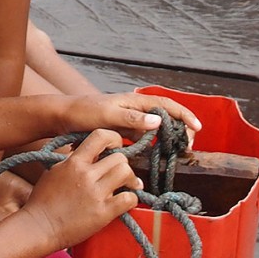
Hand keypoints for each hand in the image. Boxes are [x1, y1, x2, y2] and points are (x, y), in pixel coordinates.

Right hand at [22, 129, 142, 250]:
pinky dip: (132, 199)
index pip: (100, 136)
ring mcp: (95, 194)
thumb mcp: (54, 171)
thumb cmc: (42, 201)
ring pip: (126, 173)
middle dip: (124, 165)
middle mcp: (86, 175)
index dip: (114, 139)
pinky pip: (129, 199)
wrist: (39, 227)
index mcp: (73, 162)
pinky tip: (126, 202)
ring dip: (131, 180)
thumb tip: (88, 155)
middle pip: (119, 157)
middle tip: (122, 173)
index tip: (116, 147)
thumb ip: (72, 161)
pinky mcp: (103, 213)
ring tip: (129, 186)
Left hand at [61, 92, 201, 148]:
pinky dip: (152, 144)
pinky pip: (143, 137)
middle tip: (188, 146)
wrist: (62, 117)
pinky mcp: (121, 131)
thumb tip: (159, 121)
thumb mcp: (108, 115)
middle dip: (180, 128)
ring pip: (155, 128)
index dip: (184, 115)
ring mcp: (128, 120)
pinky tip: (156, 155)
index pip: (166, 105)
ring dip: (168, 138)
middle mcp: (134, 109)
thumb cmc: (83, 113)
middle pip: (165, 117)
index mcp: (134, 101)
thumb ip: (132, 119)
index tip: (197, 128)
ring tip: (178, 151)